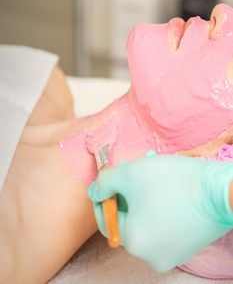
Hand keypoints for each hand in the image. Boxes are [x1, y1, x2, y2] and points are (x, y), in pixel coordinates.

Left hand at [88, 151, 232, 270]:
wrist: (221, 191)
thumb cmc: (172, 182)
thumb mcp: (130, 173)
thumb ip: (104, 182)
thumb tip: (93, 191)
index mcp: (134, 242)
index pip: (107, 218)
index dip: (105, 196)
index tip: (109, 178)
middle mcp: (150, 255)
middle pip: (128, 219)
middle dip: (127, 193)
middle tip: (133, 170)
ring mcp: (171, 253)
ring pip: (145, 219)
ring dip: (143, 196)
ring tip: (151, 174)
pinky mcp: (186, 246)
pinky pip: (162, 225)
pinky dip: (159, 206)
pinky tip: (166, 188)